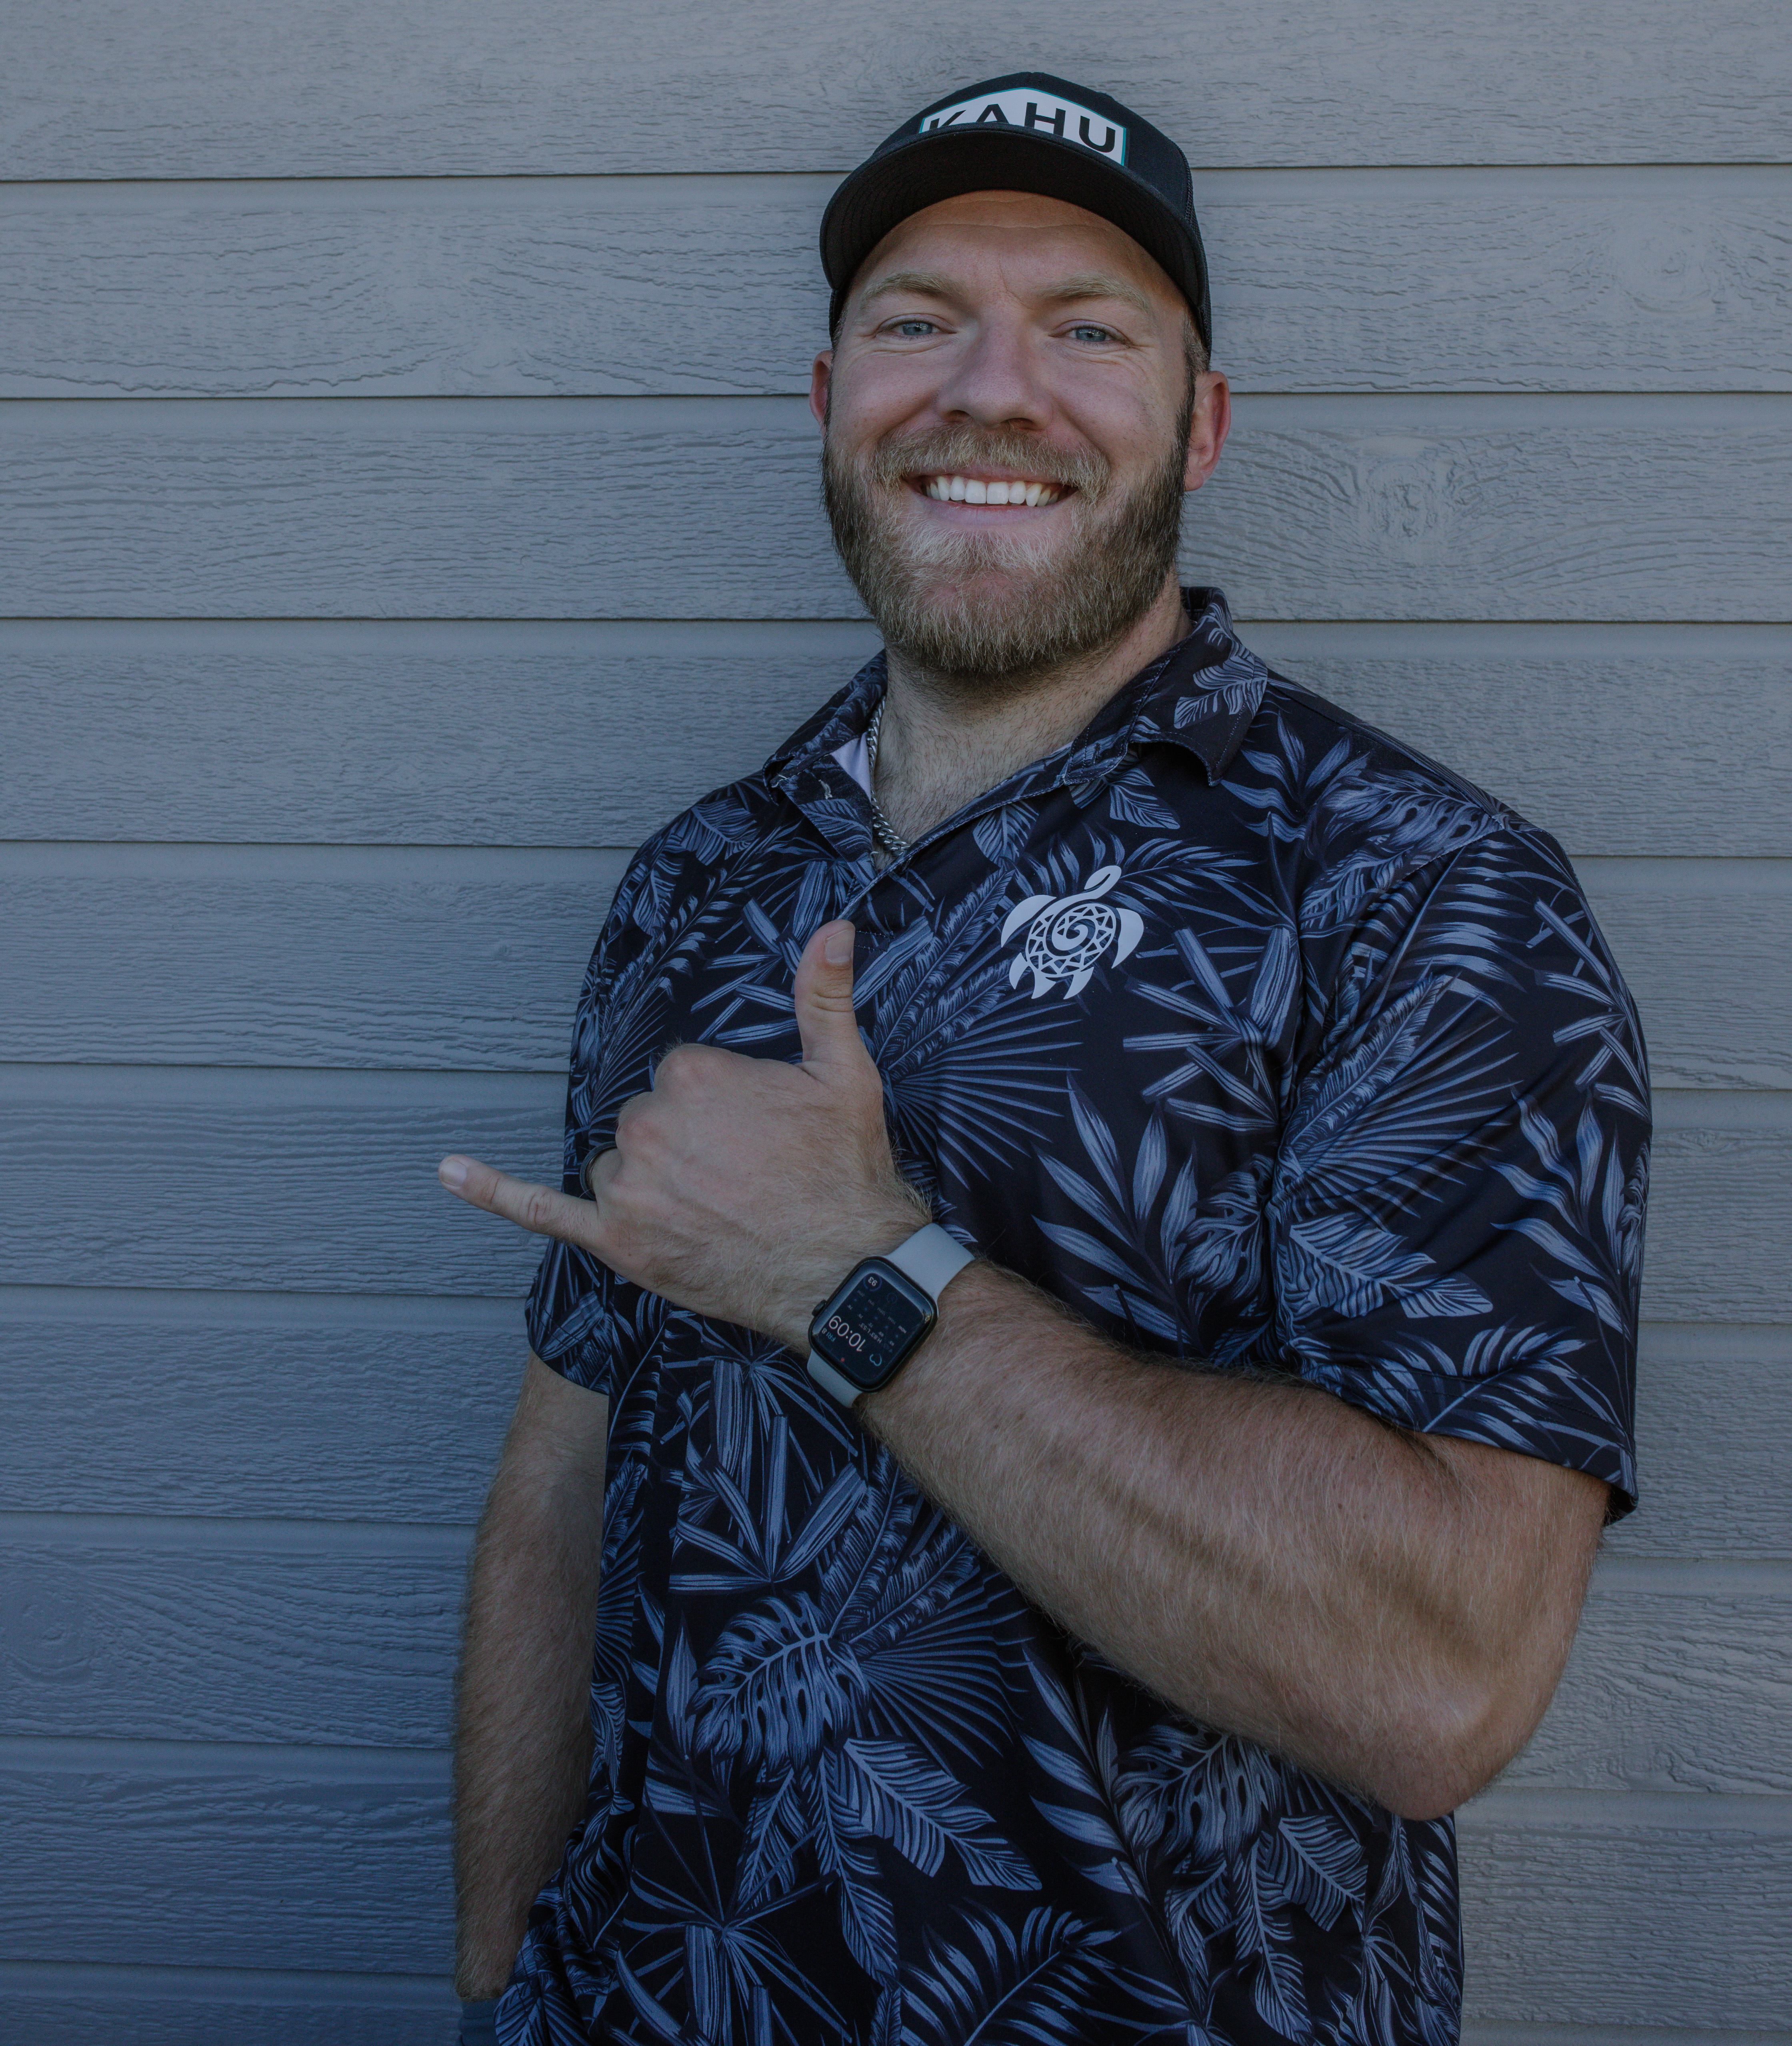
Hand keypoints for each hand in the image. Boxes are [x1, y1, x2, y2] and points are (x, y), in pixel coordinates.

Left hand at [438, 920, 926, 1350]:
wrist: (845, 1273)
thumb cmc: (844, 1172)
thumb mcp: (845, 1074)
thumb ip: (824, 995)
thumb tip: (834, 927)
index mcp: (692, 1076)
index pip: (679, 1076)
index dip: (721, 1106)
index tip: (757, 1132)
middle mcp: (649, 1125)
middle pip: (645, 1120)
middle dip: (685, 1144)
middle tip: (743, 1175)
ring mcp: (627, 1187)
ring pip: (616, 1166)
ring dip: (649, 1182)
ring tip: (714, 1208)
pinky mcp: (616, 1241)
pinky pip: (543, 1210)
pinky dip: (492, 1191)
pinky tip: (449, 1171)